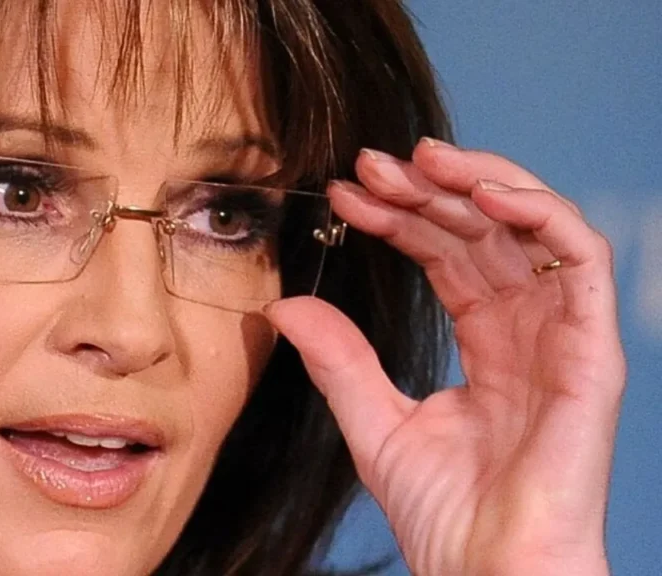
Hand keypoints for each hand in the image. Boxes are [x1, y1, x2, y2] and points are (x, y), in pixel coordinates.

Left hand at [265, 139, 625, 575]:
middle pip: (484, 233)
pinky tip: (479, 190)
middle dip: (426, 190)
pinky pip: (581, 260)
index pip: (445, 256)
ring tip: (418, 159)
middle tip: (369, 166)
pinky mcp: (593, 351)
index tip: (345, 196)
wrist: (487, 571)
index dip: (398, 218)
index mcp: (487, 342)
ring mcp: (563, 337)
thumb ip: (338, 360)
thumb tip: (286, 305)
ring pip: (532, 229)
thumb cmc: (445, 514)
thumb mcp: (374, 422)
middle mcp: (527, 330)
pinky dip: (538, 214)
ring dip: (477, 182)